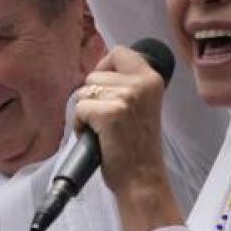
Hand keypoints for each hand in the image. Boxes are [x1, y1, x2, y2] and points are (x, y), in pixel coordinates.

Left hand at [73, 45, 170, 204]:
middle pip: (94, 74)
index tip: (104, 87)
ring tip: (103, 130)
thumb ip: (127, 85)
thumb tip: (97, 71)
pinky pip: (78, 109)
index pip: (119, 51)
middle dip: (92, 97)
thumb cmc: (137, 147)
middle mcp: (141, 84)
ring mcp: (125, 97)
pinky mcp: (109, 113)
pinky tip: (96, 137)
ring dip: (86, 112)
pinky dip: (80, 125)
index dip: (104, 66)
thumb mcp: (142, 106)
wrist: (142, 179)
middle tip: (107, 120)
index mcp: (151, 79)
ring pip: (83, 92)